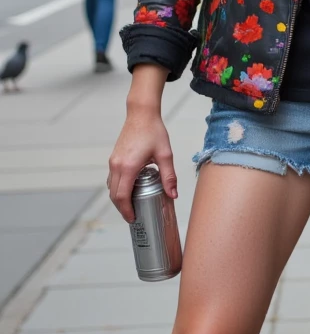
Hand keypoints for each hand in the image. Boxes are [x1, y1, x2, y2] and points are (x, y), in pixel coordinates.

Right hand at [108, 105, 176, 222]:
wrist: (141, 114)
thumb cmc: (153, 132)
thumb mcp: (165, 155)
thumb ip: (169, 176)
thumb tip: (173, 195)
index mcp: (128, 167)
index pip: (122, 196)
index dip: (126, 210)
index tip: (133, 219)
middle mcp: (117, 165)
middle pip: (114, 195)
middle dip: (122, 208)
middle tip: (133, 217)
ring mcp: (113, 161)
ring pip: (111, 187)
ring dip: (119, 199)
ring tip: (132, 206)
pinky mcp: (114, 158)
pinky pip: (112, 178)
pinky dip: (118, 188)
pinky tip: (130, 190)